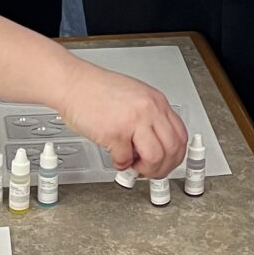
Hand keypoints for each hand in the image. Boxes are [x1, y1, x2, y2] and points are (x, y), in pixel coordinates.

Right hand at [58, 61, 187, 177]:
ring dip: (146, 170)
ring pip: (156, 157)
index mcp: (156, 102)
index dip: (175, 156)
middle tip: (150, 171)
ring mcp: (133, 121)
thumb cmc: (97, 90)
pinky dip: (120, 164)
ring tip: (133, 166)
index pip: (180, 135)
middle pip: (172, 149)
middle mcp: (149, 110)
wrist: (73, 83)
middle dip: (162, 167)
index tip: (166, 163)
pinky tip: (115, 157)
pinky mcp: (114, 133)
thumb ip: (148, 121)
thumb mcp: (135, 98)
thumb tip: (155, 148)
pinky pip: (125, 159)